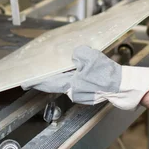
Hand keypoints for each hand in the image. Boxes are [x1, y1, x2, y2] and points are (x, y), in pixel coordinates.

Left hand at [21, 45, 148, 109]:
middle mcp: (74, 91)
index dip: (35, 81)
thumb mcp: (90, 57)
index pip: (48, 83)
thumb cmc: (108, 74)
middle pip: (56, 82)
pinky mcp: (88, 93)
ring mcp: (81, 94)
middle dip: (50, 75)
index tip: (24, 82)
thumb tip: (74, 55)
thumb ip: (77, 54)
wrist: (124, 86)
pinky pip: (76, 83)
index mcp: (71, 84)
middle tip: (42, 69)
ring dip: (64, 75)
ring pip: (67, 82)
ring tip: (64, 66)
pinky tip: (78, 70)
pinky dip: (74, 77)